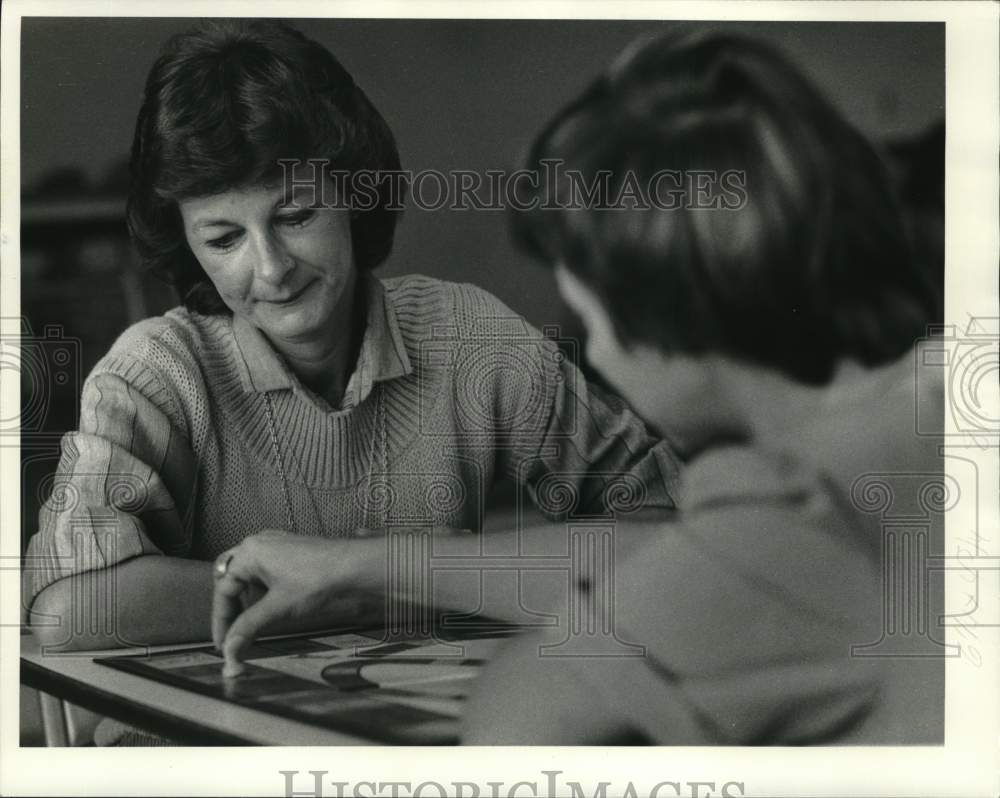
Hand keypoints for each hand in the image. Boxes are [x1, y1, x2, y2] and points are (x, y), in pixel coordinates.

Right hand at [211, 529, 384, 675]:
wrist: (352, 566)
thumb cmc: (318, 577)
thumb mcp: (278, 607)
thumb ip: (249, 626)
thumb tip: (231, 646)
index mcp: (250, 552)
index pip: (223, 589)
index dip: (221, 620)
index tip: (223, 642)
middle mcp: (259, 543)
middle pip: (230, 577)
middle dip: (230, 606)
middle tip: (232, 630)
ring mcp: (275, 544)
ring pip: (247, 573)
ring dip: (246, 598)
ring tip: (252, 620)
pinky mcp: (290, 550)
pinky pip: (265, 569)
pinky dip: (262, 589)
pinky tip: (271, 604)